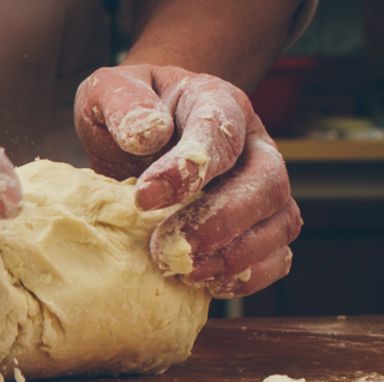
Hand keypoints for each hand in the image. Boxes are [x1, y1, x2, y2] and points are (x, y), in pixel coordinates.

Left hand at [75, 64, 301, 297]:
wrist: (139, 131)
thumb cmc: (125, 111)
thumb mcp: (107, 91)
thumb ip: (122, 103)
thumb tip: (147, 134)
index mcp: (217, 102)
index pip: (220, 133)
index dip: (188, 169)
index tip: (144, 199)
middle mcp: (252, 144)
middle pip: (266, 183)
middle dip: (220, 221)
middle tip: (165, 248)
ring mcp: (262, 187)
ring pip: (280, 223)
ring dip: (236, 255)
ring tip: (183, 271)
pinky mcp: (259, 224)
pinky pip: (277, 255)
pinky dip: (249, 276)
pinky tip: (203, 283)